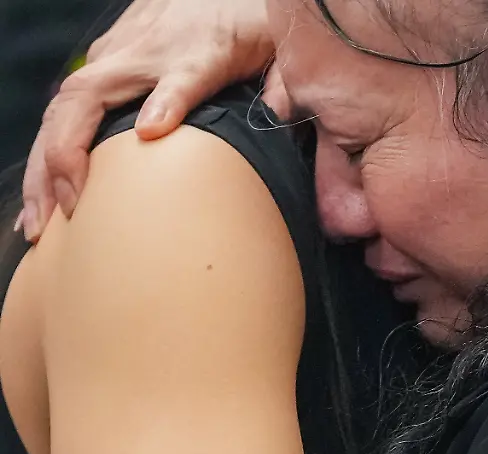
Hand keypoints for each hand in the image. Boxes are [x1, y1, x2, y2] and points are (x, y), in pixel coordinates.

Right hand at [20, 0, 274, 241]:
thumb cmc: (247, 26)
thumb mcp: (273, 50)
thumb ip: (280, 83)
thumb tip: (275, 115)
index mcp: (196, 52)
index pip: (180, 79)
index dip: (167, 103)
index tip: (151, 133)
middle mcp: (142, 53)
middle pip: (88, 97)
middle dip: (65, 155)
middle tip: (66, 211)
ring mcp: (115, 58)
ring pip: (64, 109)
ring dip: (45, 165)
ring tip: (37, 224)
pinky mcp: (103, 66)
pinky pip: (65, 113)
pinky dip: (48, 155)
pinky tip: (43, 197)